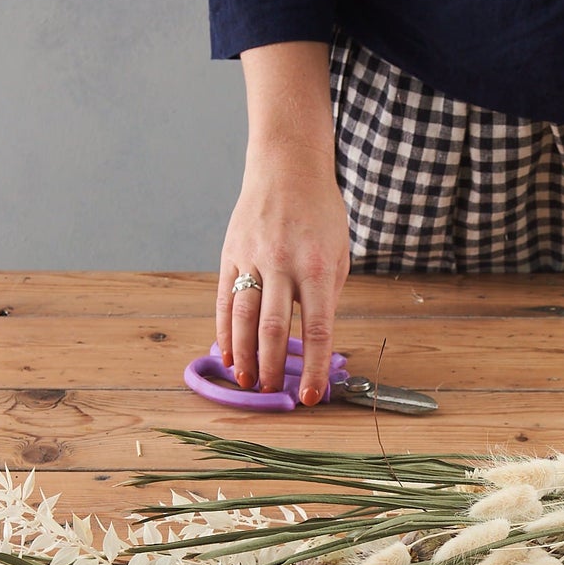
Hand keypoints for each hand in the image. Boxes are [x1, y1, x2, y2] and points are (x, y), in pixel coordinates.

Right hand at [216, 145, 350, 403]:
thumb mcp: (338, 254)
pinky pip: (225, 300)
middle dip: (270, 368)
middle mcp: (282, 265)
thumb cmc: (321, 214)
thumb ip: (326, 296)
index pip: (316, 330)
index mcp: (316, 268)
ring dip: (243, 356)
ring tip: (245, 382)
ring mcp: (252, 259)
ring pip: (243, 318)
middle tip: (270, 393)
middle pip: (273, 329)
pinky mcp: (230, 254)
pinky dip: (225, 330)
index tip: (308, 397)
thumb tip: (313, 341)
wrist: (287, 168)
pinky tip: (227, 353)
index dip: (311, 368)